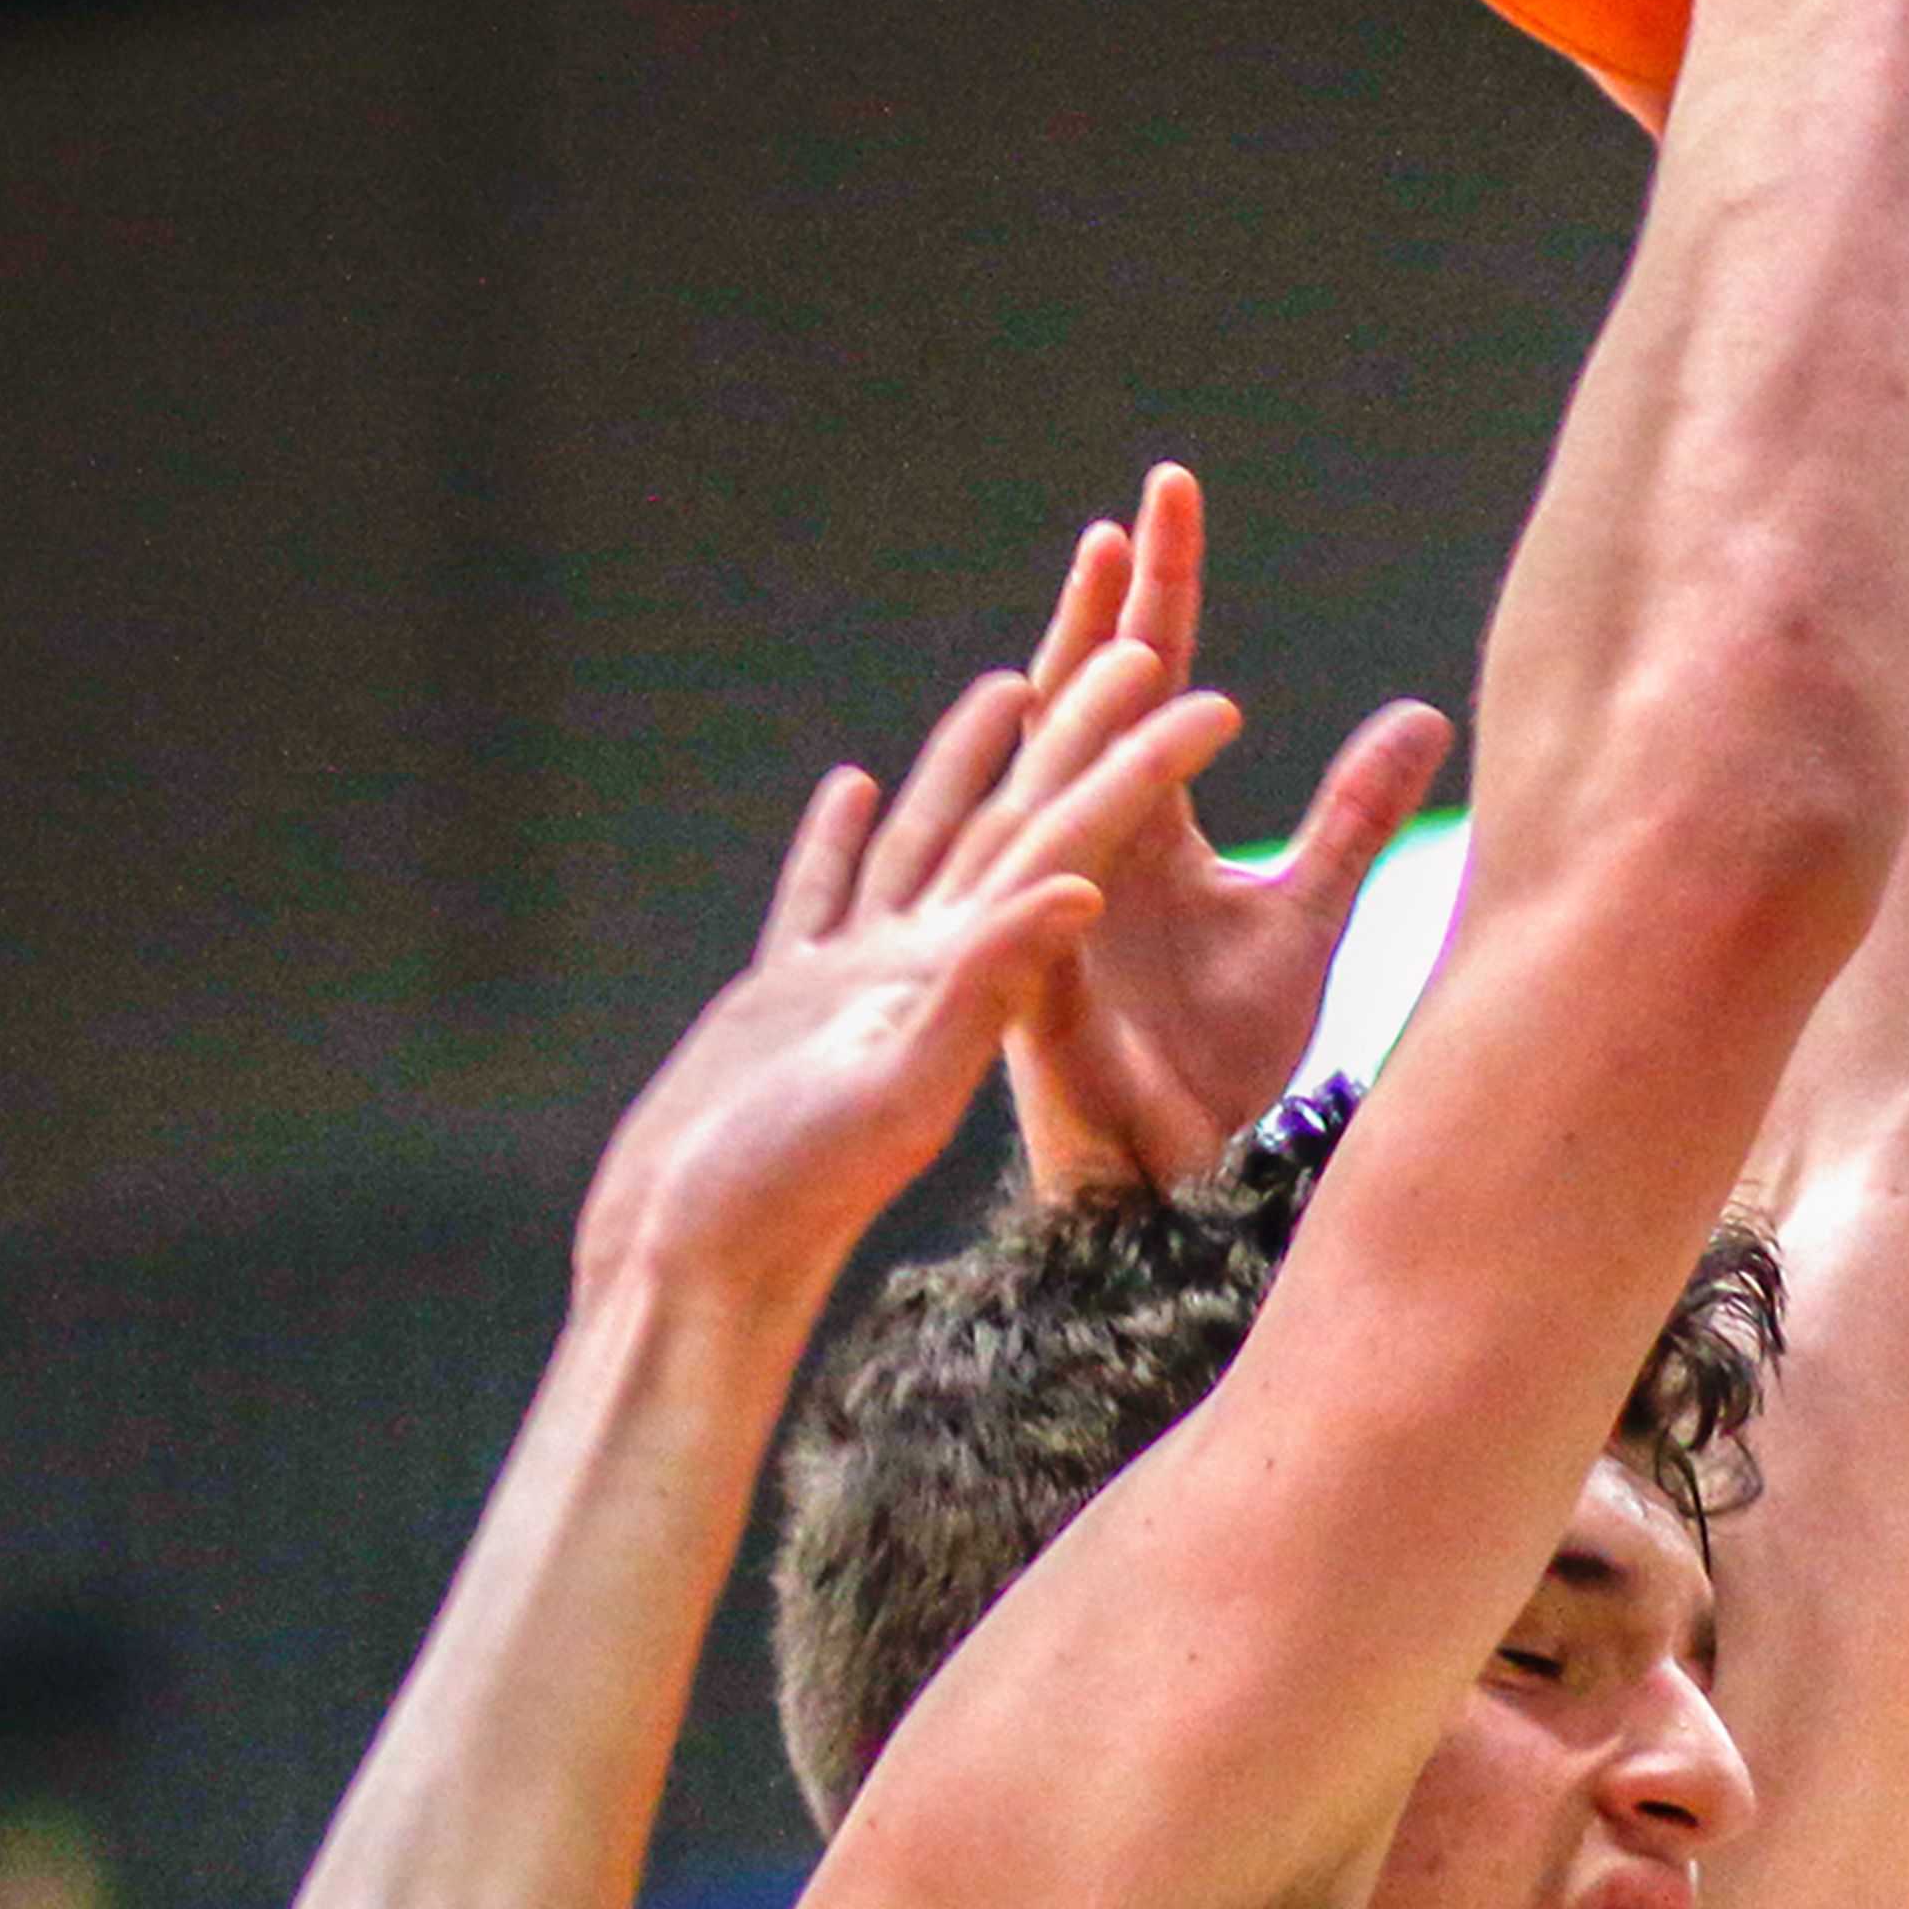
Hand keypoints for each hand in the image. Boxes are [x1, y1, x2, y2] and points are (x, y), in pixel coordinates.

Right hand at [572, 619, 1242, 1314]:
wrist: (695, 1270)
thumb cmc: (785, 1194)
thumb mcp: (900, 1091)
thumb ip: (985, 988)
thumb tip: (1079, 886)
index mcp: (969, 976)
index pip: (1076, 842)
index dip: (1142, 769)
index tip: (1213, 700)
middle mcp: (927, 968)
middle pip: (1017, 820)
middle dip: (1077, 730)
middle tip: (1135, 637)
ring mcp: (857, 982)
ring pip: (928, 845)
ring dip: (971, 768)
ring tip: (1010, 684)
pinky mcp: (788, 1001)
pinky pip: (827, 897)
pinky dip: (844, 844)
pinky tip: (856, 790)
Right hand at [1000, 464, 1453, 1197]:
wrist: (1178, 1179)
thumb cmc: (1220, 1055)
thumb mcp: (1304, 918)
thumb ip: (1352, 817)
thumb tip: (1421, 714)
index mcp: (1134, 823)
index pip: (1141, 678)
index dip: (1155, 588)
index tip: (1165, 492)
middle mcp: (1080, 854)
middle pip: (1078, 716)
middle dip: (1098, 625)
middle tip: (1121, 529)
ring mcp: (1049, 928)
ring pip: (1050, 811)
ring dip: (1078, 736)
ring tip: (1118, 651)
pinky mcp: (1037, 1015)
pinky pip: (1029, 949)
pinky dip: (1041, 905)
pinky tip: (1068, 854)